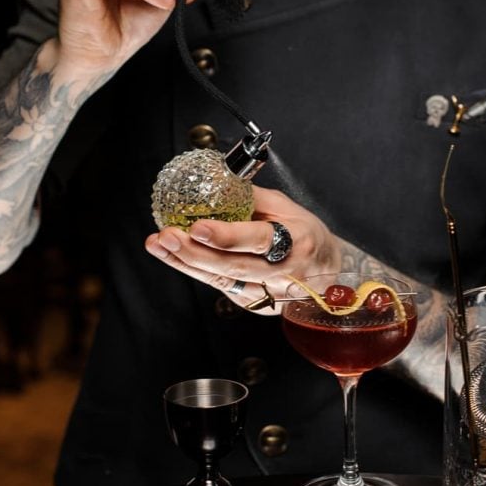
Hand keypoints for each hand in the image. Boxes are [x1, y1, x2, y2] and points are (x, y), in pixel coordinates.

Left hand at [144, 187, 342, 313]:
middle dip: (194, 252)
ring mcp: (270, 294)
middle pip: (234, 267)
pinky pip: (220, 287)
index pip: (259, 240)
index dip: (227, 236)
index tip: (197, 226)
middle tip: (166, 236)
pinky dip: (194, 271)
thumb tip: (214, 180)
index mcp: (297, 241)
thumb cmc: (302, 231)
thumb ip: (250, 197)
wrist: (326, 269)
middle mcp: (285, 273)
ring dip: (185, 263)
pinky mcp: (256, 304)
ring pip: (222, 281)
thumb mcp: (286, 207)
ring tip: (158, 244)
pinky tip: (173, 256)